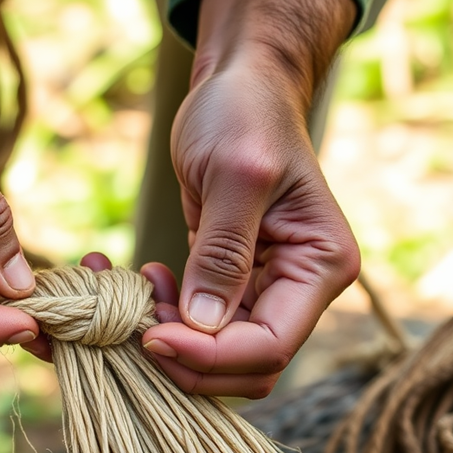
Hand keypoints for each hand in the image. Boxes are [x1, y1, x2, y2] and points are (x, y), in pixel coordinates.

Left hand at [140, 0, 359, 397]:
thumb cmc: (244, 115)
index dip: (210, 356)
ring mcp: (266, 289)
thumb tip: (203, 324)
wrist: (237, 87)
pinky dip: (164, 316)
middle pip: (245, 366)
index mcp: (320, 268)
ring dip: (169, 339)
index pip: (270, 346)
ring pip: (217, 353)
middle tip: (134, 325)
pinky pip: (199, 325)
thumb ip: (223, 252)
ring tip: (131, 291)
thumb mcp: (235, 175)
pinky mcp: (232, 282)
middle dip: (187, 358)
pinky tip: (141, 280)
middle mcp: (299, 289)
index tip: (151, 336)